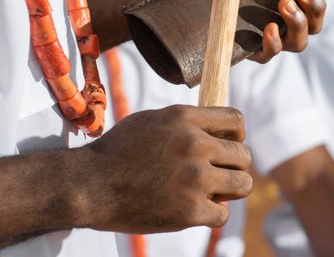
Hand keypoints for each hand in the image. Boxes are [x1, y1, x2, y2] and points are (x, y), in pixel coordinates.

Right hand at [78, 105, 251, 233]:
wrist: (89, 184)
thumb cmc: (117, 151)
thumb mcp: (153, 120)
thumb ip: (187, 122)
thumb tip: (217, 127)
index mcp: (186, 118)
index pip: (236, 121)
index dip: (237, 134)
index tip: (229, 144)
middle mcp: (195, 144)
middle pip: (244, 155)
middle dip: (233, 165)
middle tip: (217, 174)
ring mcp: (195, 178)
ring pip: (243, 184)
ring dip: (231, 190)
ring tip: (214, 192)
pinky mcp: (190, 210)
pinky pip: (223, 214)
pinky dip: (212, 214)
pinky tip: (196, 209)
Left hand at [160, 0, 333, 62]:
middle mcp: (270, 15)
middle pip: (313, 21)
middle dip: (316, 7)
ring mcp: (256, 35)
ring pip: (298, 42)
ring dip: (299, 25)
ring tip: (284, 6)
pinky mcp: (239, 51)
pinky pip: (267, 55)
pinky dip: (273, 44)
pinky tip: (267, 29)